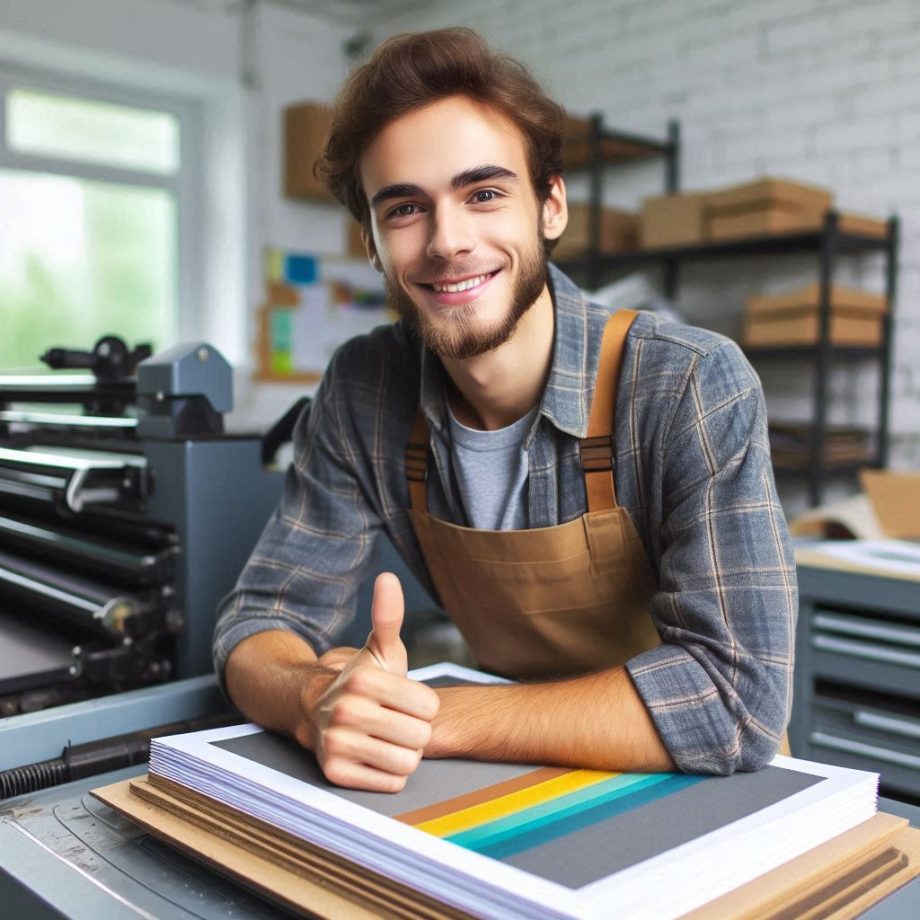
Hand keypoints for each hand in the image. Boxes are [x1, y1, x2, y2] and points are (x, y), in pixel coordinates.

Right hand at [309, 572, 439, 791]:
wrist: (318, 713)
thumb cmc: (364, 682)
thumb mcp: (380, 650)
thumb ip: (388, 617)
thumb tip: (388, 578)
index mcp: (362, 679)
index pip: (429, 708)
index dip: (423, 706)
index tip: (403, 701)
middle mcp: (346, 711)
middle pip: (420, 736)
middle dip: (414, 731)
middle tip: (394, 722)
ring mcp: (337, 744)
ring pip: (407, 762)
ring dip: (403, 753)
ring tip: (385, 739)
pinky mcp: (335, 774)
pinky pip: (392, 783)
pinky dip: (389, 774)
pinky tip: (374, 756)